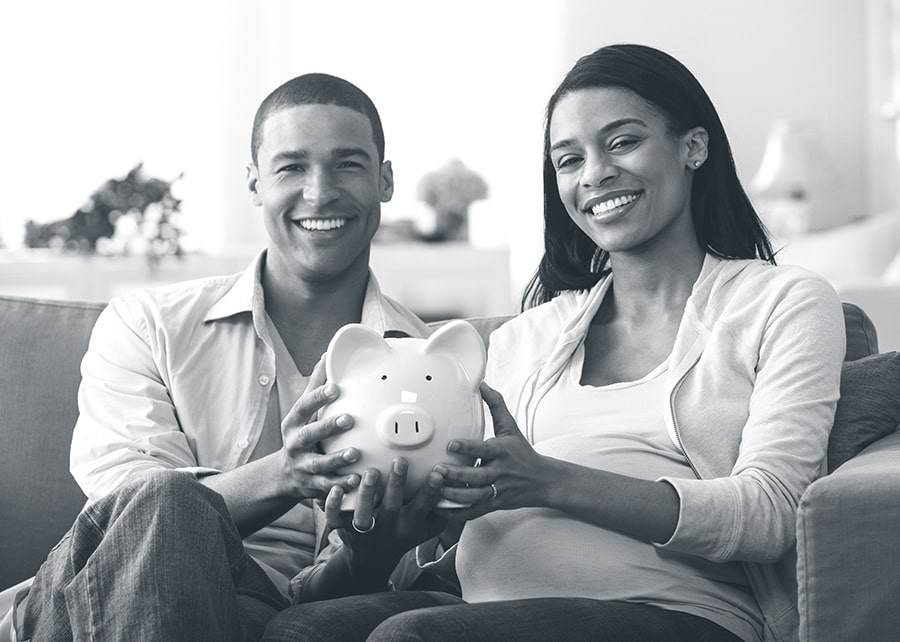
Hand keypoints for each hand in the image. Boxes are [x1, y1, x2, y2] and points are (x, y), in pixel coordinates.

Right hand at [278, 356, 360, 500]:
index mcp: (294, 422)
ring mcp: (303, 466)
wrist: (285, 474)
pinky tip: (356, 480)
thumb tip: (328, 354)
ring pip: (320, 464)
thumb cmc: (302, 433)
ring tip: (355, 453)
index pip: (304, 406)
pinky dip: (341, 484)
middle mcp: (295, 444)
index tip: (335, 387)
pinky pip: (327, 486)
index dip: (318, 397)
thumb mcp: (303, 411)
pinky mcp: (313, 485)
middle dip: (328, 427)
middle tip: (349, 419)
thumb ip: (317, 384)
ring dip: (337, 459)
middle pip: (310, 434)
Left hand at [324, 457, 445, 577]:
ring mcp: (364, 528)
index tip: (437, 473)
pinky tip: (334, 488)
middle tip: (400, 461)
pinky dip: (331, 504)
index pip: (422, 508)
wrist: (370, 561)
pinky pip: (334, 518)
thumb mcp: (425, 530)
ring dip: (366, 492)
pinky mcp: (342, 528)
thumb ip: (442, 513)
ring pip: (363, 512)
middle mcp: (387, 527)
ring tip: (369, 472)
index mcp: (408, 525)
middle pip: (392, 506)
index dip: (430, 492)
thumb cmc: (402, 536)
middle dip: (397, 484)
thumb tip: (463, 491)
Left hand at [434, 383, 553, 519]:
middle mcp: (500, 472)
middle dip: (456, 475)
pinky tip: (440, 509)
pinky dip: (457, 513)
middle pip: (477, 477)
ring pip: (474, 497)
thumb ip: (495, 405)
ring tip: (435, 490)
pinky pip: (473, 512)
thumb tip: (482, 384)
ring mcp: (497, 491)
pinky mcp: (494, 505)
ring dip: (453, 495)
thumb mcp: (511, 427)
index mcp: (502, 452)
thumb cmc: (522, 452)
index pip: (484, 449)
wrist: (543, 481)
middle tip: (436, 470)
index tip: (450, 443)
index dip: (467, 447)